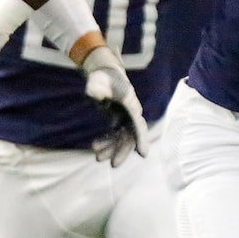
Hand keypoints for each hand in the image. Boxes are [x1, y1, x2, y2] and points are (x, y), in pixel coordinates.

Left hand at [82, 46, 148, 166]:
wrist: (103, 72)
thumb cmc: (103, 77)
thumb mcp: (98, 81)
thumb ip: (97, 88)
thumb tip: (96, 95)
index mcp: (130, 103)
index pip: (137, 124)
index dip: (141, 139)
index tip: (142, 154)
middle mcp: (131, 112)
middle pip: (131, 135)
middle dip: (123, 150)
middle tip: (113, 164)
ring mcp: (126, 116)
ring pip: (123, 137)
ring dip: (113, 148)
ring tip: (97, 156)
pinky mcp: (119, 119)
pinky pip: (116, 135)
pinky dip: (108, 142)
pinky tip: (96, 147)